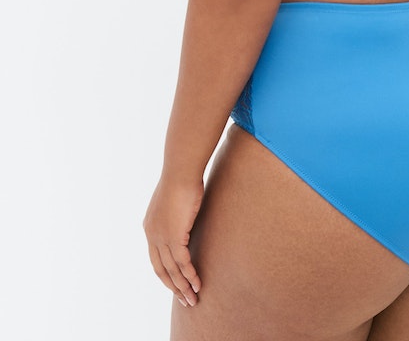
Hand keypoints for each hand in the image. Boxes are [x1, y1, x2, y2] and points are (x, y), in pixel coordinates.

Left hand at [144, 176, 203, 306]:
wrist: (181, 169)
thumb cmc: (182, 177)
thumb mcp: (176, 199)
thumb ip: (178, 212)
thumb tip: (188, 213)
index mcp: (150, 226)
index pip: (156, 258)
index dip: (166, 273)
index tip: (177, 284)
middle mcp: (152, 234)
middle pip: (161, 269)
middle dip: (173, 286)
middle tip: (185, 299)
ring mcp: (161, 236)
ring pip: (172, 270)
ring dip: (183, 287)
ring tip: (193, 299)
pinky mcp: (174, 236)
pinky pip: (182, 263)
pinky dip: (190, 275)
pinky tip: (197, 284)